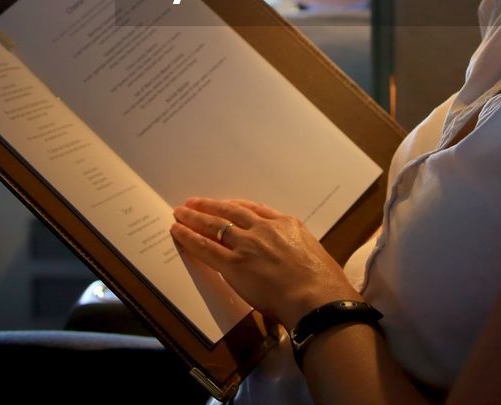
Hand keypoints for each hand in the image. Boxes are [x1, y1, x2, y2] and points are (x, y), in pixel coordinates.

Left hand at [170, 197, 362, 326]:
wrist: (316, 298)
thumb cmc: (323, 283)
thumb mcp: (313, 253)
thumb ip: (296, 249)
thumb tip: (292, 258)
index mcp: (286, 224)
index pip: (255, 209)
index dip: (236, 206)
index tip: (226, 204)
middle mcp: (264, 229)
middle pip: (231, 212)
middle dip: (211, 206)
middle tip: (195, 202)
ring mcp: (248, 245)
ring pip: (215, 225)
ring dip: (195, 217)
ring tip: (180, 212)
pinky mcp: (234, 264)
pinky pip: (205, 247)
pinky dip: (189, 237)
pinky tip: (178, 231)